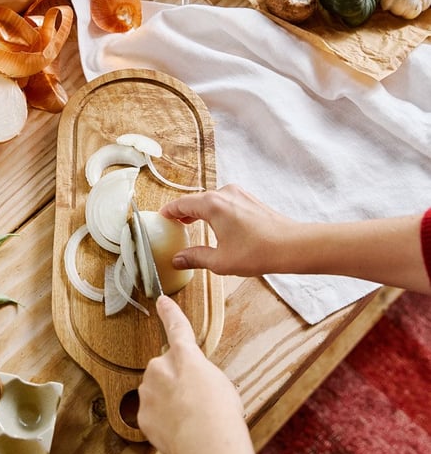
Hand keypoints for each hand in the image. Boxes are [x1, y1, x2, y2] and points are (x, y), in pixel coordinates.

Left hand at [138, 295, 284, 453]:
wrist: (206, 441)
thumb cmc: (221, 412)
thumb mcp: (219, 383)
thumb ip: (199, 376)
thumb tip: (192, 386)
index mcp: (185, 356)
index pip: (177, 328)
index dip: (169, 313)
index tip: (161, 300)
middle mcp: (160, 368)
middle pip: (164, 371)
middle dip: (174, 383)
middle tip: (194, 403)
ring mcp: (148, 391)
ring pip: (155, 393)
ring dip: (168, 404)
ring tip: (189, 421)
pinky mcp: (142, 415)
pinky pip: (152, 416)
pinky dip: (163, 424)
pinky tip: (179, 433)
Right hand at [160, 184, 299, 276]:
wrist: (292, 246)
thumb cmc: (258, 251)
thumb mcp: (220, 261)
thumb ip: (195, 258)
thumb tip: (178, 259)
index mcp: (212, 204)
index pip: (181, 204)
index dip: (168, 212)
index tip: (160, 219)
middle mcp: (225, 193)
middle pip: (195, 200)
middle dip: (183, 212)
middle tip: (173, 225)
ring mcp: (239, 194)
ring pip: (210, 200)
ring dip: (199, 212)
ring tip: (191, 225)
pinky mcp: (250, 200)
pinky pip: (224, 202)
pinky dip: (214, 211)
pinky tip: (215, 226)